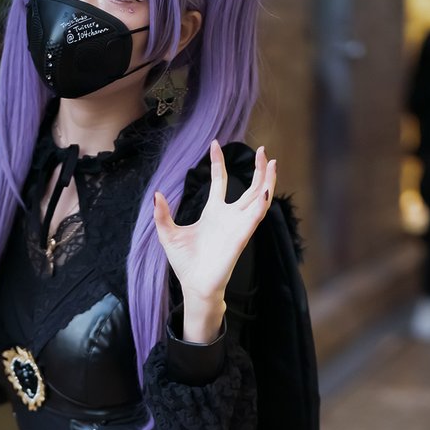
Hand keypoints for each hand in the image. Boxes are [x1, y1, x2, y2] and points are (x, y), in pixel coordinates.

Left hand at [153, 140, 275, 303]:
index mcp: (213, 213)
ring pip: (259, 199)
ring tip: (272, 162)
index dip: (218, 163)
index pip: (220, 182)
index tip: (215, 144)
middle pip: (249, 188)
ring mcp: (238, 225)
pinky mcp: (242, 236)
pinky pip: (255, 218)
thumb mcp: (168, 234)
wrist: (194, 285)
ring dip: (267, 181)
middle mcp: (229, 217)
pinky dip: (262, 204)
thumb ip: (162, 214)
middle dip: (258, 169)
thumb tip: (157, 194)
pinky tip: (265, 191)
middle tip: (263, 149)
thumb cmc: (185, 263)